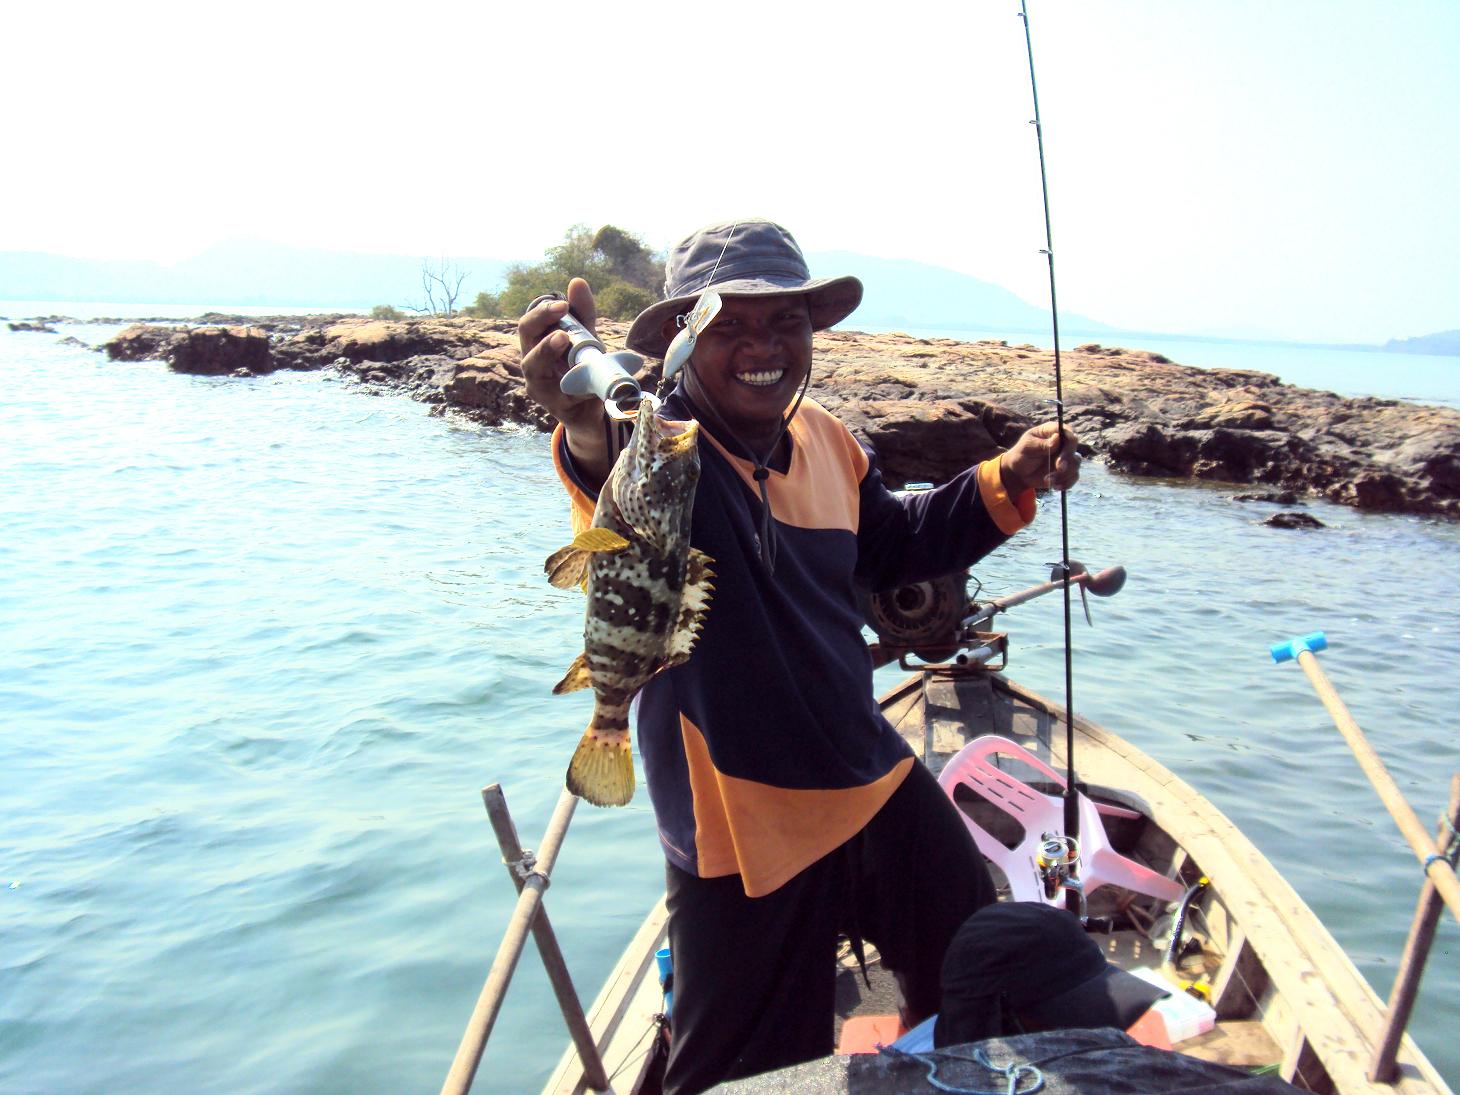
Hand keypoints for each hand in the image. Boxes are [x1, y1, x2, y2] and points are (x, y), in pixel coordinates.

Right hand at [518, 277, 611, 484]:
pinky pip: (563, 393)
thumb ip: (582, 314)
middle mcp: (532, 363)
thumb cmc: (581, 370)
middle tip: (561, 311)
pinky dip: (577, 385)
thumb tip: (576, 281)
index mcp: (537, 345)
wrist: (591, 411)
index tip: (563, 303)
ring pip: (534, 366)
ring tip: (563, 338)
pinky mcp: (554, 407)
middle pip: (526, 337)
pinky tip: (588, 379)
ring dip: (547, 350)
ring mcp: (540, 387)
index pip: (530, 322)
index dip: (543, 310)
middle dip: (541, 322)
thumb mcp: (585, 340)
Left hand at [999, 422, 1080, 494]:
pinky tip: (1055, 486)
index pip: (1067, 432)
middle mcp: (1062, 443)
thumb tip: (1057, 438)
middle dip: (1067, 459)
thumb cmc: (1021, 455)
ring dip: (1064, 474)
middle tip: (1059, 468)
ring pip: (1075, 463)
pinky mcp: (1066, 470)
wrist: (1019, 473)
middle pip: (1073, 447)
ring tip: (1048, 480)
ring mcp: (1065, 457)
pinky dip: (1066, 483)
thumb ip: (1041, 444)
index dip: (1069, 441)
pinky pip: (1074, 476)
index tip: (1062, 454)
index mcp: (1052, 431)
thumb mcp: (1027, 447)